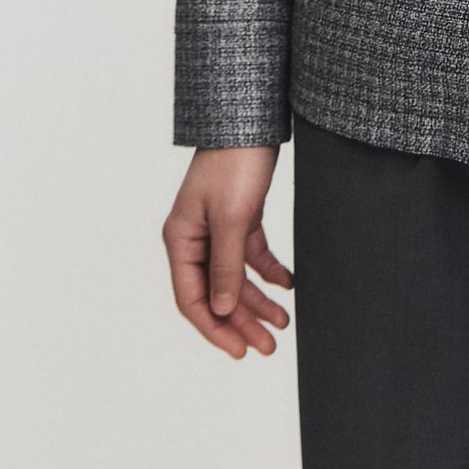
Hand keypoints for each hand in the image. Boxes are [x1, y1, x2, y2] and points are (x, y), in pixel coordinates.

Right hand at [164, 147, 293, 358]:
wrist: (251, 118)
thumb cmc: (235, 162)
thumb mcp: (233, 217)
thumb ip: (226, 265)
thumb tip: (221, 310)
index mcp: (181, 239)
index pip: (192, 299)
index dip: (215, 328)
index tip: (241, 351)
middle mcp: (195, 238)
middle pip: (216, 293)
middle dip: (242, 321)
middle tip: (269, 346)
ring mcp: (217, 229)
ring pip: (235, 278)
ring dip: (257, 301)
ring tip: (283, 324)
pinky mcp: (240, 217)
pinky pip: (251, 255)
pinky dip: (268, 272)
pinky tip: (288, 286)